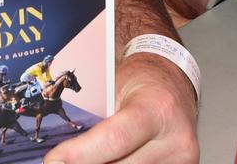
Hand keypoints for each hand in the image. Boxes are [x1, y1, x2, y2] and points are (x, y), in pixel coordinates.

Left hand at [43, 53, 197, 162]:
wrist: (172, 85)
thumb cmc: (141, 81)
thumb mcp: (114, 89)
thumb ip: (96, 119)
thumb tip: (64, 151)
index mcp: (157, 108)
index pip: (113, 139)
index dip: (80, 154)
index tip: (53, 160)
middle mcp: (176, 138)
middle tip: (63, 160)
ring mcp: (183, 159)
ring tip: (87, 155)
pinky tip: (108, 159)